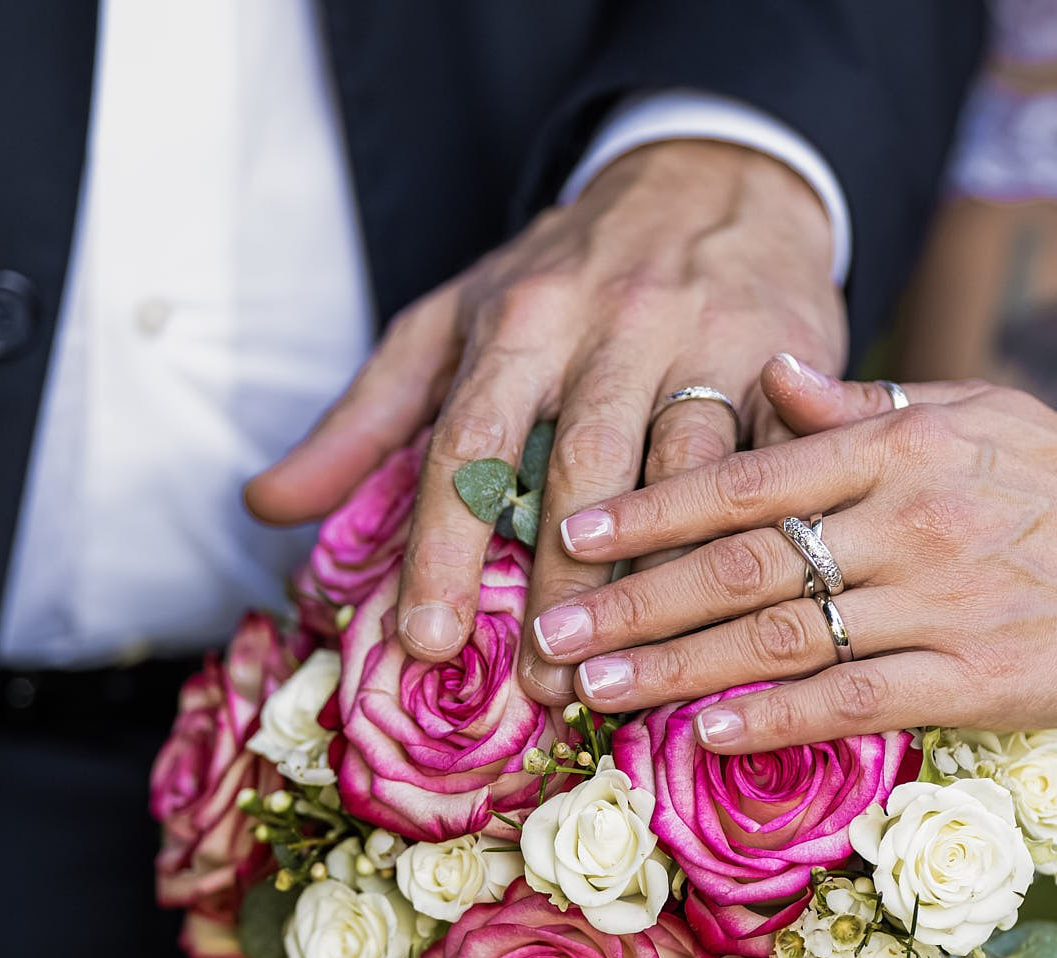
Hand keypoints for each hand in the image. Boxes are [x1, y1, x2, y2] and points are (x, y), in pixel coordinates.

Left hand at [244, 141, 842, 703]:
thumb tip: (265, 506)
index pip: (472, 441)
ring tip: (635, 666)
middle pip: (587, 466)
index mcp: (522, 317)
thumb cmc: (571, 271)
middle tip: (544, 682)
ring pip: (693, 473)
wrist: (716, 177)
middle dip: (562, 579)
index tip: (427, 640)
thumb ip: (365, 416)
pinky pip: (779, 466)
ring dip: (664, 576)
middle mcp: (617, 325)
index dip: (446, 547)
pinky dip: (761, 539)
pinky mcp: (791, 364)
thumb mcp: (455, 318)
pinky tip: (741, 614)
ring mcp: (712, 343)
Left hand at [528, 357, 1056, 751]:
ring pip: (781, 639)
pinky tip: (704, 735)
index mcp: (902, 445)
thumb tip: (767, 373)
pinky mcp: (976, 679)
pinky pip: (851, 700)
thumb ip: (866, 406)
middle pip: (741, 565)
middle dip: (632, 601)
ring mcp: (943, 603)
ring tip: (597, 691)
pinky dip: (771, 719)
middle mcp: (912, 519)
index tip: (571, 531)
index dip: (650, 507)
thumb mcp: (975, 411)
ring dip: (675, 669)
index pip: (747, 475)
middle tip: (549, 636)